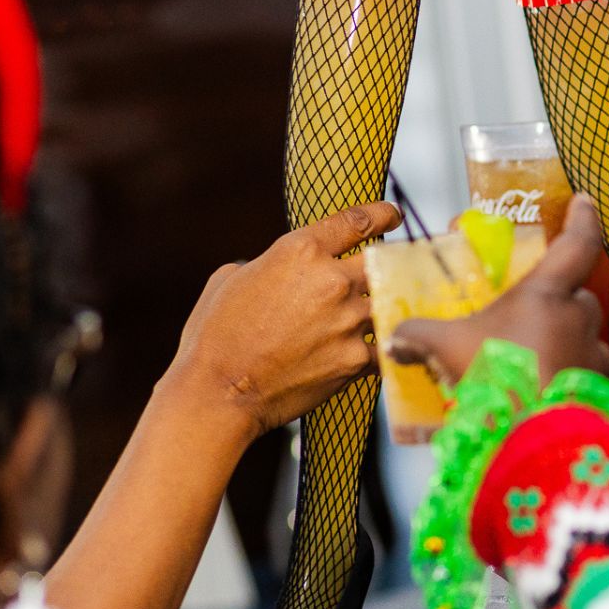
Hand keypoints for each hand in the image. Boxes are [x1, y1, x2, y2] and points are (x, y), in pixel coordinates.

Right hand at [165, 201, 402, 441]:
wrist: (220, 394)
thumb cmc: (215, 336)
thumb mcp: (231, 278)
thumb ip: (268, 262)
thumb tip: (281, 268)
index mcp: (301, 250)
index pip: (359, 220)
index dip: (382, 215)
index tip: (392, 216)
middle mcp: (332, 280)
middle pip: (382, 261)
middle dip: (384, 265)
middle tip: (383, 272)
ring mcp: (349, 320)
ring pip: (383, 303)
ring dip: (374, 309)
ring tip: (355, 323)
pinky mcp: (356, 358)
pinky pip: (382, 344)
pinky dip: (375, 348)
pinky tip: (359, 354)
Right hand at [388, 194, 608, 388]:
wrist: (532, 441)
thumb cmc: (495, 380)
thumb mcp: (447, 350)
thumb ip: (418, 337)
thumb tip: (396, 339)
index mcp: (546, 294)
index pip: (578, 242)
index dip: (582, 218)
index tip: (584, 201)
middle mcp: (579, 317)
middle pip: (578, 294)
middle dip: (557, 301)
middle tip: (527, 315)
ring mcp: (593, 354)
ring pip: (583, 333)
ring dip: (562, 339)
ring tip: (527, 358)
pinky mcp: (599, 388)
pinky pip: (585, 371)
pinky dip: (567, 374)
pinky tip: (540, 389)